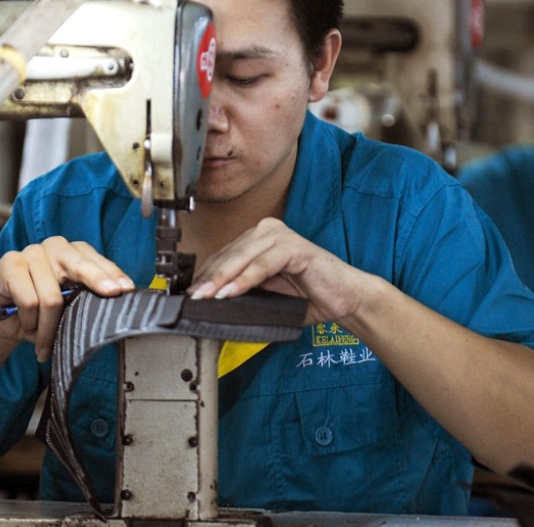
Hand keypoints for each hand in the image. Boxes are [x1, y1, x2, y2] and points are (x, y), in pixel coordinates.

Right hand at [0, 236, 133, 361]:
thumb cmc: (39, 309)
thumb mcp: (67, 304)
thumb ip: (85, 298)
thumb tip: (114, 304)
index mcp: (74, 252)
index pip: (97, 262)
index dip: (113, 276)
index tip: (127, 289)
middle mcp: (55, 247)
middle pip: (80, 267)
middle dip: (97, 283)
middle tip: (111, 296)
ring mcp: (31, 252)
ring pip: (52, 297)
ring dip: (49, 327)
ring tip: (45, 341)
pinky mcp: (10, 263)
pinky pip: (29, 301)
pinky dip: (30, 322)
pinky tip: (27, 327)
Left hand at [186, 217, 365, 324]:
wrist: (345, 299)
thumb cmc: (309, 297)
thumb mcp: (266, 294)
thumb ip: (242, 292)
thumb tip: (209, 302)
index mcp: (258, 238)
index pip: (223, 255)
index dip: (204, 275)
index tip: (187, 295)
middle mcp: (267, 231)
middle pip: (229, 254)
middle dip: (208, 278)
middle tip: (191, 298)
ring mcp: (281, 236)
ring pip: (242, 257)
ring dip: (222, 279)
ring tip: (205, 297)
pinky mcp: (294, 246)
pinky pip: (263, 264)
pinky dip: (245, 279)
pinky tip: (230, 292)